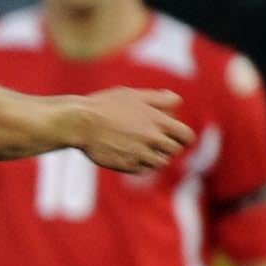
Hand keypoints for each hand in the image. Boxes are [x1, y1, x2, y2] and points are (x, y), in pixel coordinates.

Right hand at [75, 88, 193, 173]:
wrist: (79, 123)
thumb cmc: (105, 106)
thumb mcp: (133, 95)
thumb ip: (158, 98)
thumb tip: (176, 100)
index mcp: (158, 120)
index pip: (186, 136)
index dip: (185, 139)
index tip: (180, 139)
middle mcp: (152, 138)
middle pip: (174, 151)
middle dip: (169, 147)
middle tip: (157, 143)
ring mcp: (140, 154)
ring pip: (160, 163)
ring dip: (155, 157)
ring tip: (142, 150)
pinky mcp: (126, 165)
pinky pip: (142, 170)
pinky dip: (140, 165)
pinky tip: (129, 156)